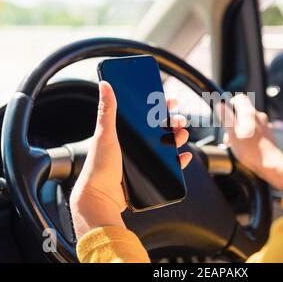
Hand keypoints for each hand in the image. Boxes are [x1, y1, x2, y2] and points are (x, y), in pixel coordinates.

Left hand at [70, 81, 191, 238]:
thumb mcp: (105, 135)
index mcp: (124, 133)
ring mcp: (142, 160)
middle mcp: (134, 145)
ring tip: (181, 135)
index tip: (170, 101)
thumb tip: (104, 84)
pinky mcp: (148, 175)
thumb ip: (107, 110)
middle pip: (159, 129)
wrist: (101, 197)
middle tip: (180, 121)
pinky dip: (178, 160)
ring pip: (166, 145)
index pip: (146, 116)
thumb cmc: (98, 166)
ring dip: (177, 138)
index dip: (159, 107)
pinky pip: (168, 166)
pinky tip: (184, 156)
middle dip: (173, 123)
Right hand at [221, 94, 282, 189]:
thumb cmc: (251, 151)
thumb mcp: (232, 134)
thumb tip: (220, 104)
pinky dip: (248, 135)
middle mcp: (258, 116)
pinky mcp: (267, 133)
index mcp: (249, 113)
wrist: (270, 164)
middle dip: (233, 121)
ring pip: (248, 121)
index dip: (230, 104)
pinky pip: (254, 129)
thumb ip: (226, 118)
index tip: (225, 115)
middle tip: (228, 134)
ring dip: (240, 129)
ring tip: (236, 143)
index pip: (239, 98)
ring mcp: (264, 124)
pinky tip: (245, 146)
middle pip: (242, 111)